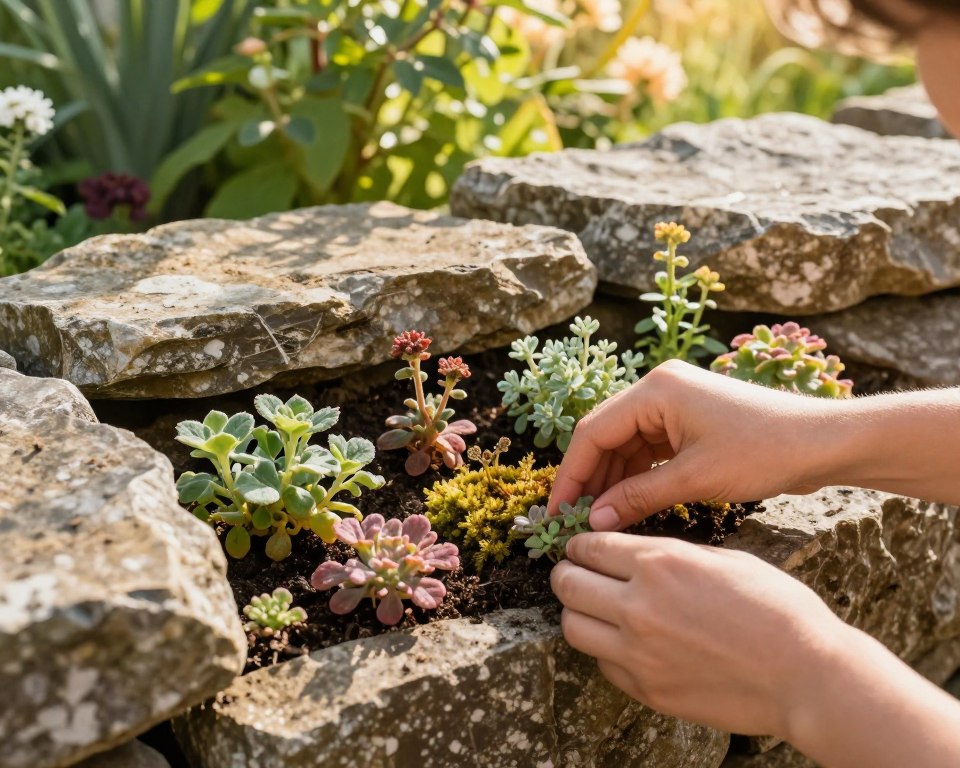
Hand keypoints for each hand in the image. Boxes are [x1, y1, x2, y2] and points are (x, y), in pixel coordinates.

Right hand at [549, 359, 839, 530]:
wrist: (824, 442)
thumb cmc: (765, 452)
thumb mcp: (694, 479)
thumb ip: (637, 498)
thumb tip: (593, 521)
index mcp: (655, 391)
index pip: (593, 432)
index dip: (571, 473)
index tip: (557, 511)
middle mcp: (659, 390)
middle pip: (605, 436)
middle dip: (589, 479)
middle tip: (574, 520)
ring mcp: (674, 405)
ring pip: (625, 445)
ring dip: (612, 480)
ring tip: (598, 520)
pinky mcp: (689, 422)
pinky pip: (648, 449)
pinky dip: (636, 477)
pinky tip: (626, 506)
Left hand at [552, 532, 959, 767]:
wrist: (806, 674)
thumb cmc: (775, 609)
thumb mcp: (721, 559)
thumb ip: (669, 556)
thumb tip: (631, 555)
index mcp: (659, 563)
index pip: (588, 547)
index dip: (579, 545)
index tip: (581, 548)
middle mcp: (638, 606)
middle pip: (567, 584)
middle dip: (567, 574)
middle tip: (577, 574)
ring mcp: (638, 653)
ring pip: (572, 626)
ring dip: (578, 613)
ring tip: (596, 610)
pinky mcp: (646, 690)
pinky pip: (602, 664)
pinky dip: (606, 651)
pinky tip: (628, 644)